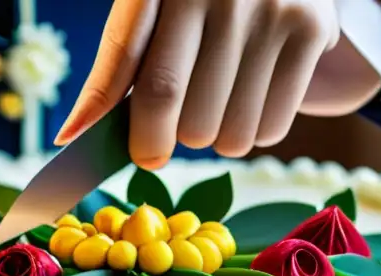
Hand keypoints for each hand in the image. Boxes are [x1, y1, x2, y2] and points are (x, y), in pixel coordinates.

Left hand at [55, 0, 380, 167]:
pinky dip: (253, 134)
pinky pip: (269, 130)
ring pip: (227, 134)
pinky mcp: (309, 30)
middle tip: (179, 119)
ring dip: (214, 140)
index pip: (141, 74)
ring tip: (218, 101)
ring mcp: (269, 10)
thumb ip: (116, 67)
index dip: (130, 128)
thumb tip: (71, 134)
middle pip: (185, 117)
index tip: (125, 155)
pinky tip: (250, 97)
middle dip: (173, 139)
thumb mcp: (150, 9)